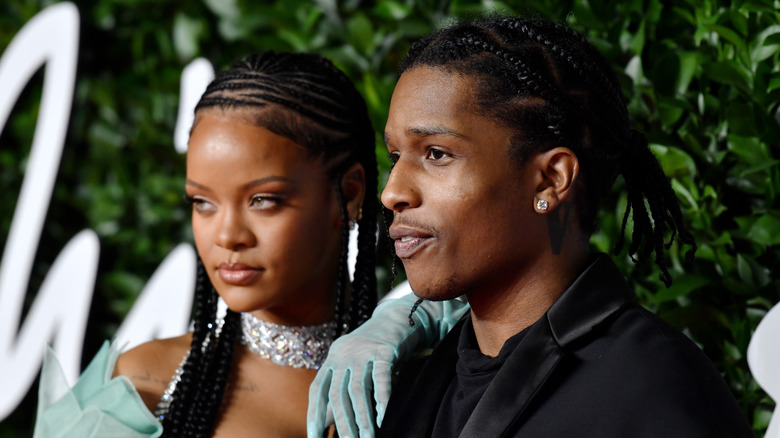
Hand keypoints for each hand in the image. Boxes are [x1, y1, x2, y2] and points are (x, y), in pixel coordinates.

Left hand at [307, 294, 468, 437]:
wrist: (400, 318)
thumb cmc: (374, 351)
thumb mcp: (353, 369)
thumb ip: (338, 392)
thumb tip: (324, 424)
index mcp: (333, 358)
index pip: (318, 389)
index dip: (314, 413)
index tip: (314, 436)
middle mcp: (344, 353)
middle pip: (338, 393)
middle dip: (343, 423)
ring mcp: (364, 350)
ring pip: (358, 390)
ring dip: (363, 418)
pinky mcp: (386, 349)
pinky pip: (382, 378)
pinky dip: (382, 400)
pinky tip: (383, 418)